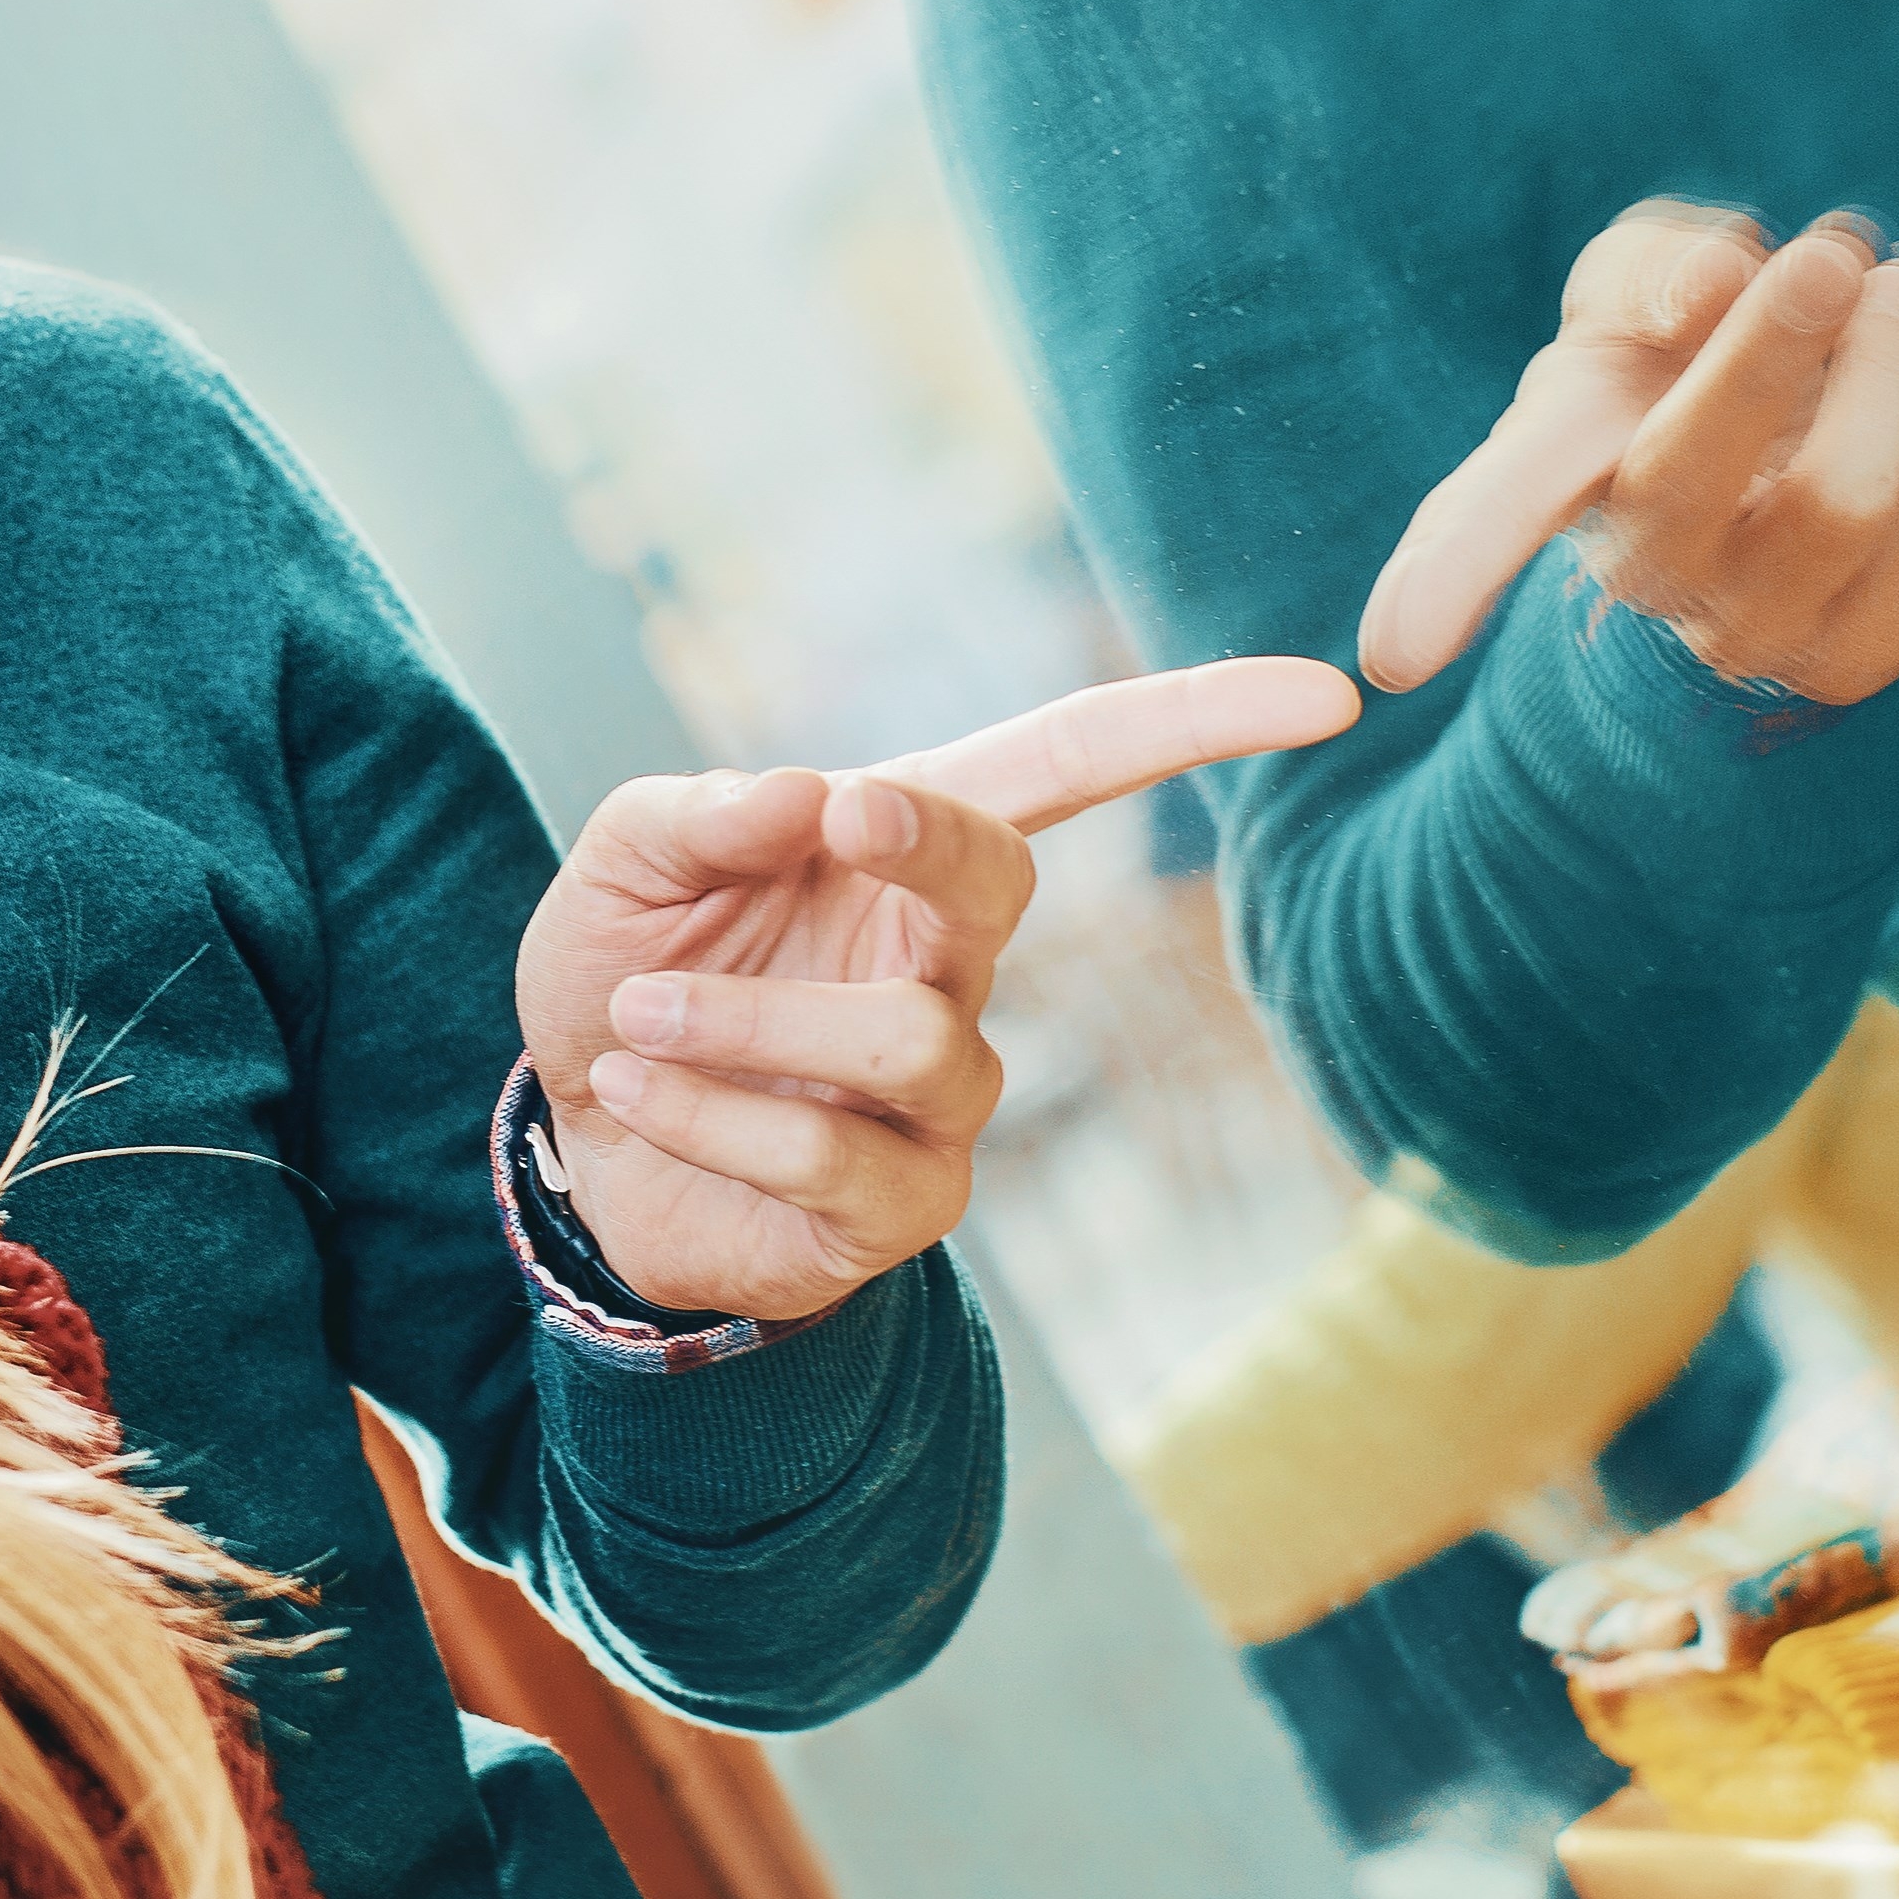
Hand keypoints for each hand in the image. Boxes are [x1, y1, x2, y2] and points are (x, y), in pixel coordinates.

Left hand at [517, 659, 1359, 1320]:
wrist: (572, 1149)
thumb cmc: (623, 976)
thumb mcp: (622, 865)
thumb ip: (699, 811)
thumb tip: (810, 790)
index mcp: (908, 851)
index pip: (1077, 764)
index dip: (1201, 721)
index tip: (1325, 693)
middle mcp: (953, 963)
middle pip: (1005, 879)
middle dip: (927, 839)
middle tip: (837, 816)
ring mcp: (945, 1093)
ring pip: (907, 1037)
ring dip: (747, 1020)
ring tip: (636, 1019)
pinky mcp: (905, 1205)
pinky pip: (830, 1152)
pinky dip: (711, 1111)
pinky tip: (639, 1093)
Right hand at [1357, 200, 1898, 704]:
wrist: (1774, 446)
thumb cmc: (1671, 356)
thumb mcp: (1635, 281)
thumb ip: (1653, 268)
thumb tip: (1710, 290)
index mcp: (1560, 477)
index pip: (1489, 523)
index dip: (1440, 585)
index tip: (1388, 661)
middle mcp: (1648, 580)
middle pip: (1710, 471)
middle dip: (1790, 339)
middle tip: (1836, 249)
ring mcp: (1761, 635)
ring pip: (1857, 498)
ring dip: (1894, 358)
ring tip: (1893, 289)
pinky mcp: (1872, 648)